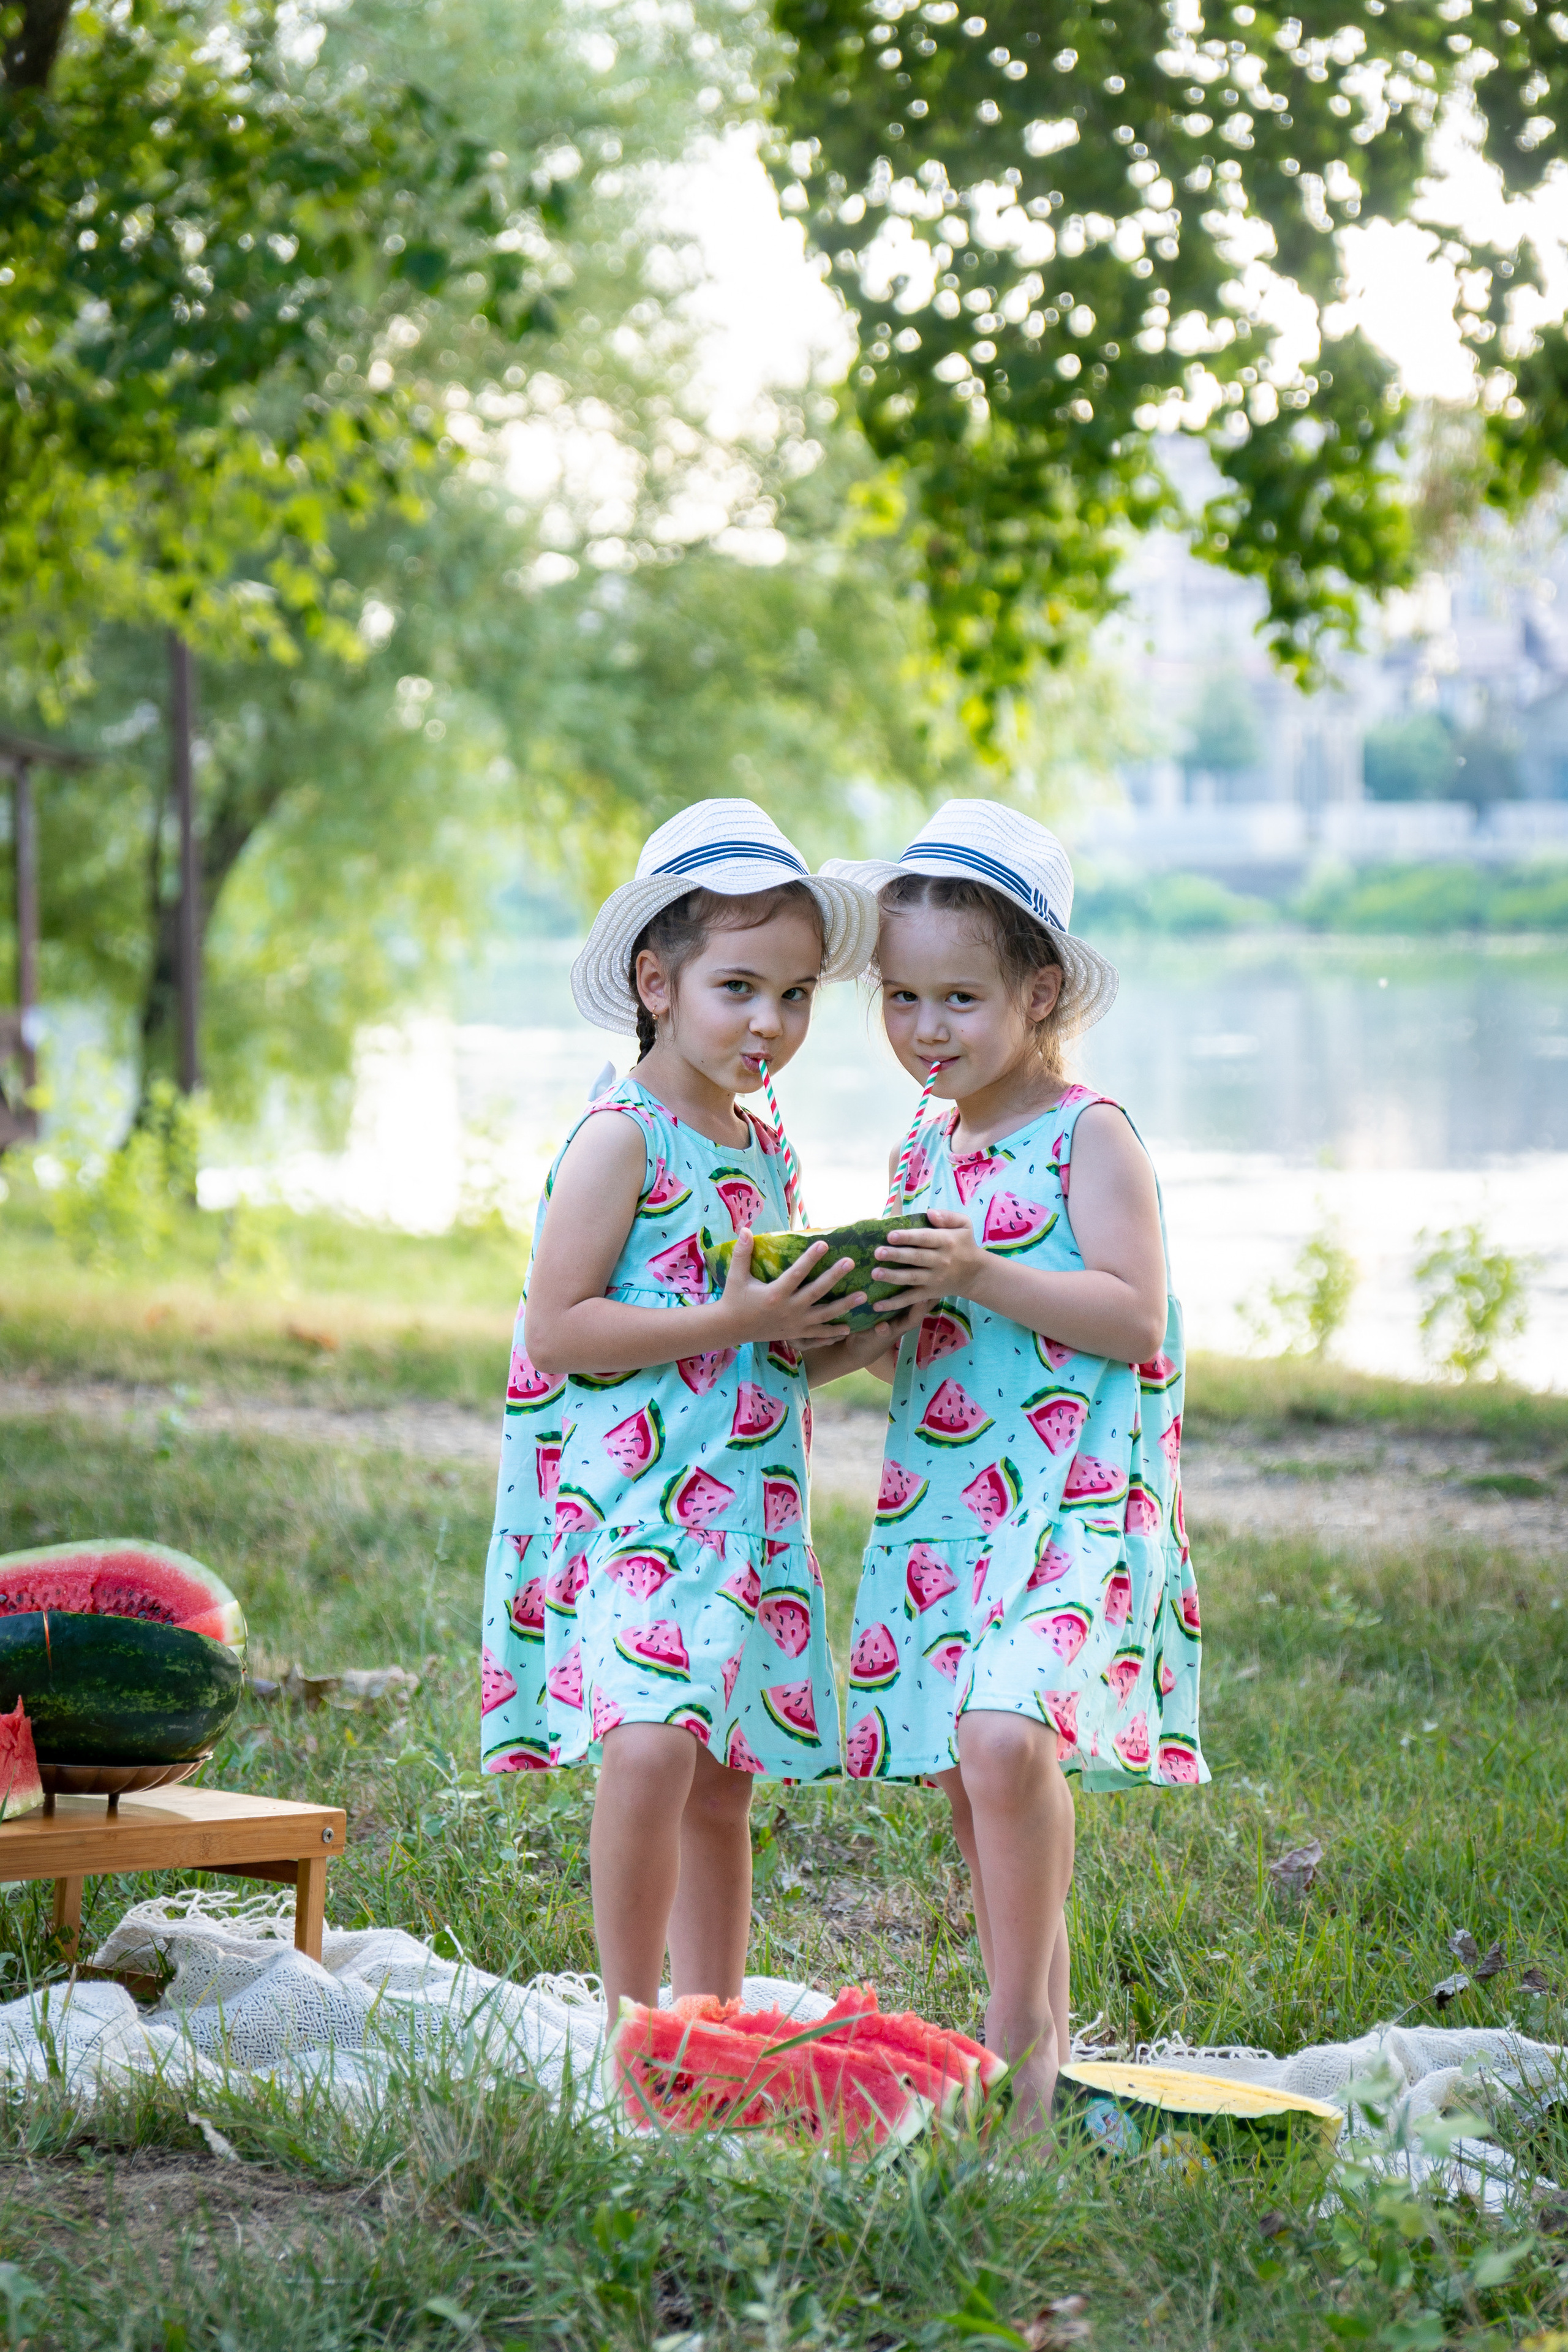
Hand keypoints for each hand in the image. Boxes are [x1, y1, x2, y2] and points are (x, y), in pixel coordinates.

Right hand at [712, 1231, 865, 1347]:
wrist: (731, 1328)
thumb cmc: (735, 1299)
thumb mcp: (735, 1276)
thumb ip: (741, 1253)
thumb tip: (745, 1228)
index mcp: (774, 1294)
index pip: (797, 1273)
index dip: (811, 1258)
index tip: (824, 1244)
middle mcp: (788, 1309)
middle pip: (817, 1292)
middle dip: (835, 1277)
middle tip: (850, 1262)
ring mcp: (795, 1324)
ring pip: (824, 1315)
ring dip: (845, 1305)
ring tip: (863, 1296)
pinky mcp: (796, 1334)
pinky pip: (819, 1334)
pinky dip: (833, 1332)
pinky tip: (849, 1327)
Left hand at [871, 1207, 987, 1304]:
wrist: (975, 1274)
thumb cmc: (965, 1245)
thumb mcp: (964, 1225)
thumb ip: (948, 1216)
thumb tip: (930, 1212)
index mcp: (946, 1242)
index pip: (925, 1238)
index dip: (908, 1237)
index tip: (890, 1235)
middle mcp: (940, 1261)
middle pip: (915, 1258)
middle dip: (896, 1255)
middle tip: (877, 1253)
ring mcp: (933, 1279)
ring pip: (910, 1278)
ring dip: (892, 1277)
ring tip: (875, 1273)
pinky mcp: (929, 1293)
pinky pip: (910, 1299)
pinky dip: (894, 1303)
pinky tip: (878, 1305)